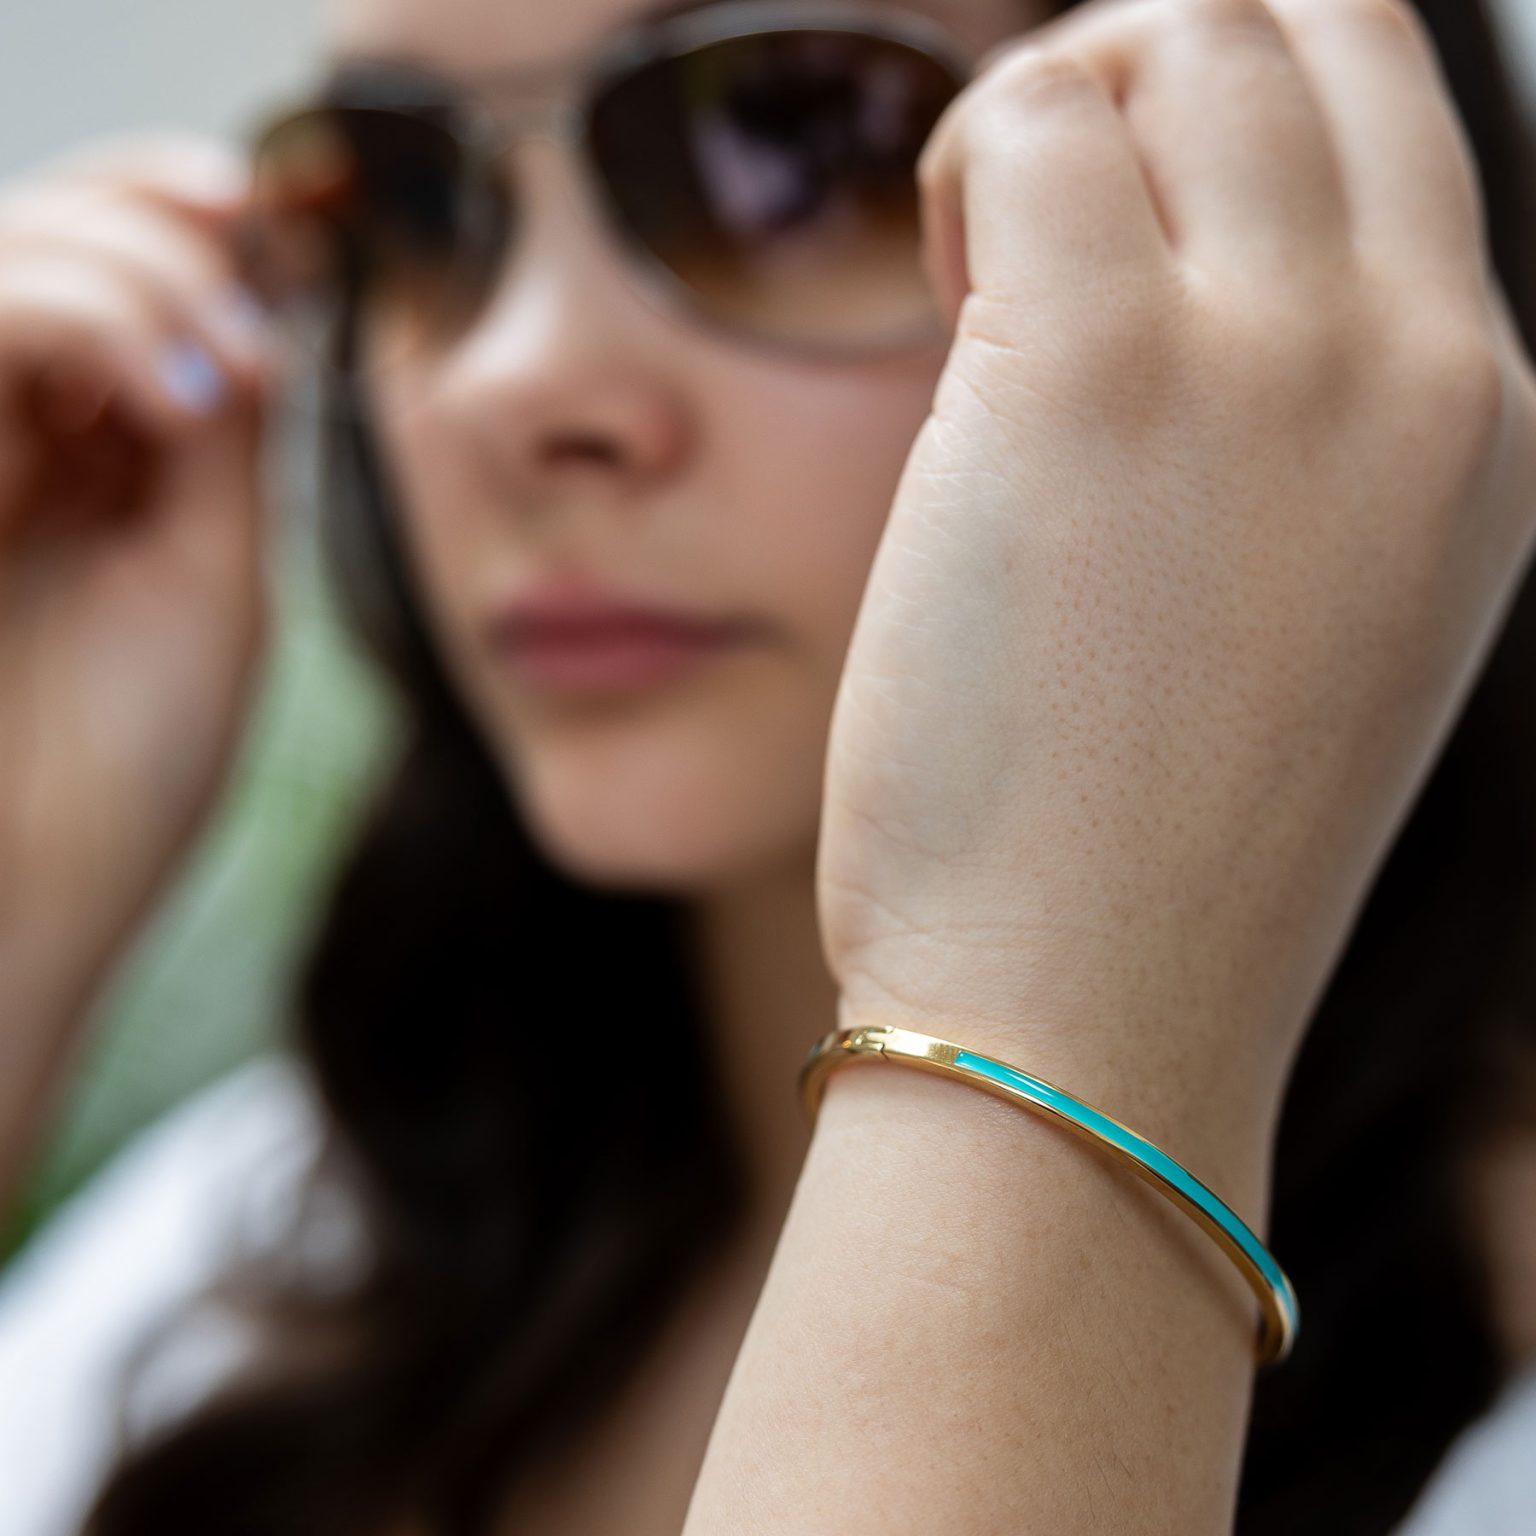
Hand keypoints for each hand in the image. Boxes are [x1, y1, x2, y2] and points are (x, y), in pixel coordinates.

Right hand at [0, 131, 276, 994]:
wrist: (25, 897)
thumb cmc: (119, 771)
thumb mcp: (210, 581)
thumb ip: (224, 446)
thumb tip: (267, 309)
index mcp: (76, 463)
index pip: (107, 282)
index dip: (177, 219)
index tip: (277, 214)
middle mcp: (2, 439)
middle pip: (42, 234)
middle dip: (154, 213)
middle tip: (250, 239)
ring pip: (2, 252)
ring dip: (128, 272)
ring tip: (214, 377)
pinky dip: (78, 317)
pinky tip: (171, 401)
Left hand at [816, 0, 1535, 1131]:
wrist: (1086, 1013)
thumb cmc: (1149, 844)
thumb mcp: (1309, 610)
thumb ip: (1285, 420)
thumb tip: (1149, 250)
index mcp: (1476, 422)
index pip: (1392, 107)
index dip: (1236, 101)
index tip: (1122, 203)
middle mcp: (1412, 359)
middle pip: (1294, 27)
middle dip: (1146, 68)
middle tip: (1042, 219)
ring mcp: (1272, 354)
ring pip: (1169, 37)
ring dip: (1049, 114)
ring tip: (985, 276)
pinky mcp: (1096, 373)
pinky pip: (1026, 128)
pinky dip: (967, 169)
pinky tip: (941, 304)